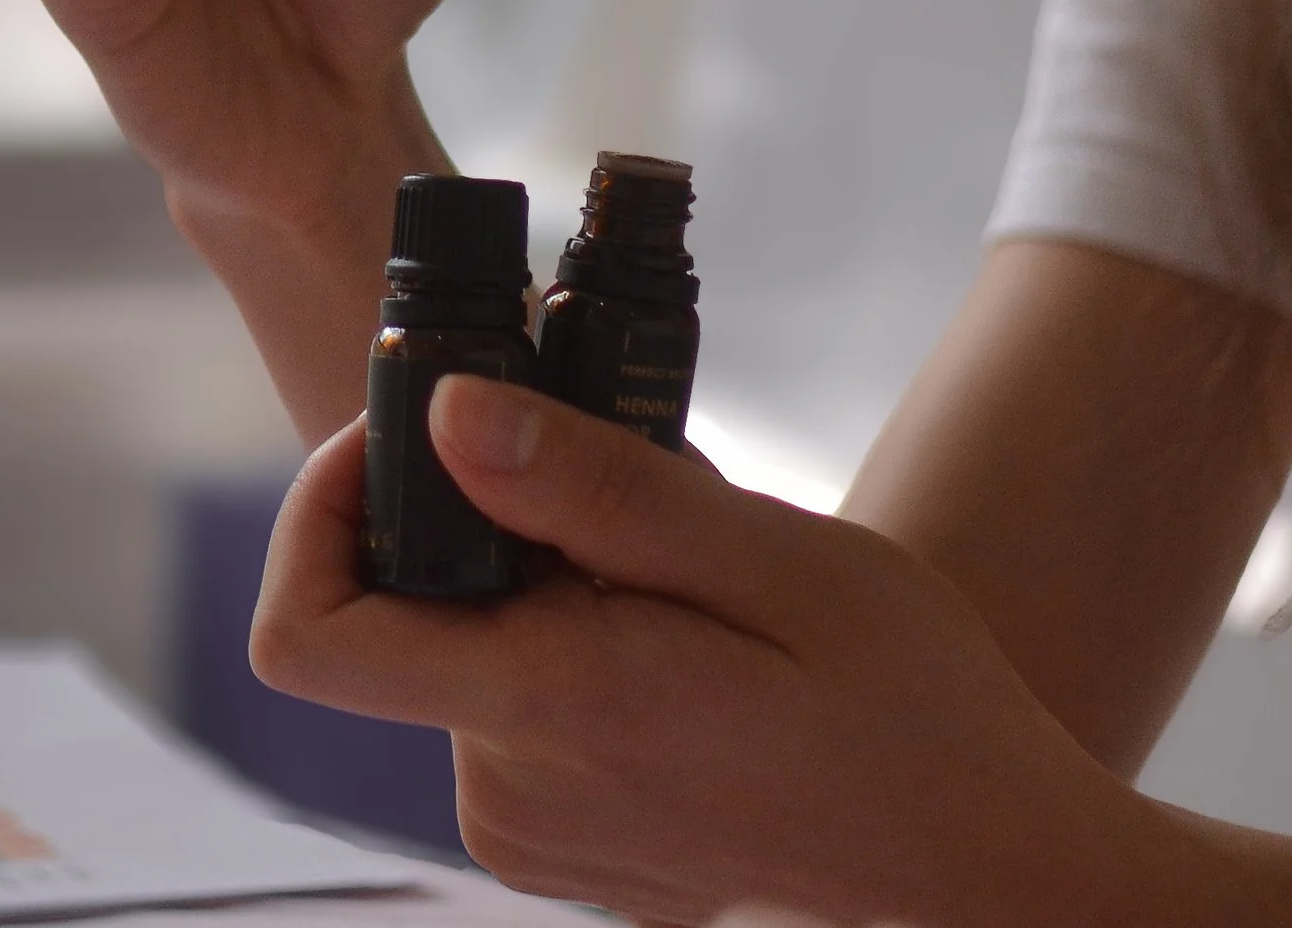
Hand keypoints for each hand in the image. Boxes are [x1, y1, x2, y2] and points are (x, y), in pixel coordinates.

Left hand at [250, 380, 1155, 927]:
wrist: (983, 876)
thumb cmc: (912, 716)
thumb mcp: (776, 563)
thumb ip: (597, 488)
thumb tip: (445, 416)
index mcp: (548, 709)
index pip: (307, 632)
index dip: (321, 511)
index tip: (415, 430)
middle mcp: (507, 788)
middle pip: (408, 609)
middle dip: (496, 516)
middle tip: (635, 486)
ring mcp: (530, 829)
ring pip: (471, 645)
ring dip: (548, 579)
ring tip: (690, 578)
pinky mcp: (560, 841)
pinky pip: (517, 706)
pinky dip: (574, 644)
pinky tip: (688, 643)